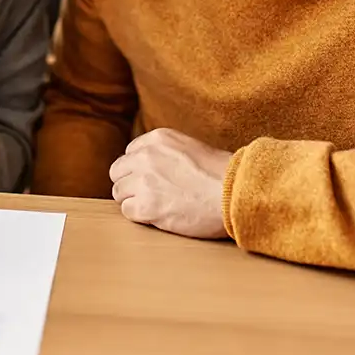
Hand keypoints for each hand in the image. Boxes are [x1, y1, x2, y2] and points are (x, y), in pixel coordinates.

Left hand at [108, 128, 232, 238]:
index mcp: (157, 138)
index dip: (138, 169)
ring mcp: (144, 181)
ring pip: (119, 193)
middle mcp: (146, 156)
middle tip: (149, 195)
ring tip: (157, 206)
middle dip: (130, 184)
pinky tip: (160, 215)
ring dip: (134, 201)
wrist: (235, 192)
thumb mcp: (190, 147)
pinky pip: (127, 211)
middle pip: (118, 173)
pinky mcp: (146, 206)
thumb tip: (146, 167)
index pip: (129, 154)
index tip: (152, 179)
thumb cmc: (222, 174)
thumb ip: (164, 153)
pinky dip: (140, 216)